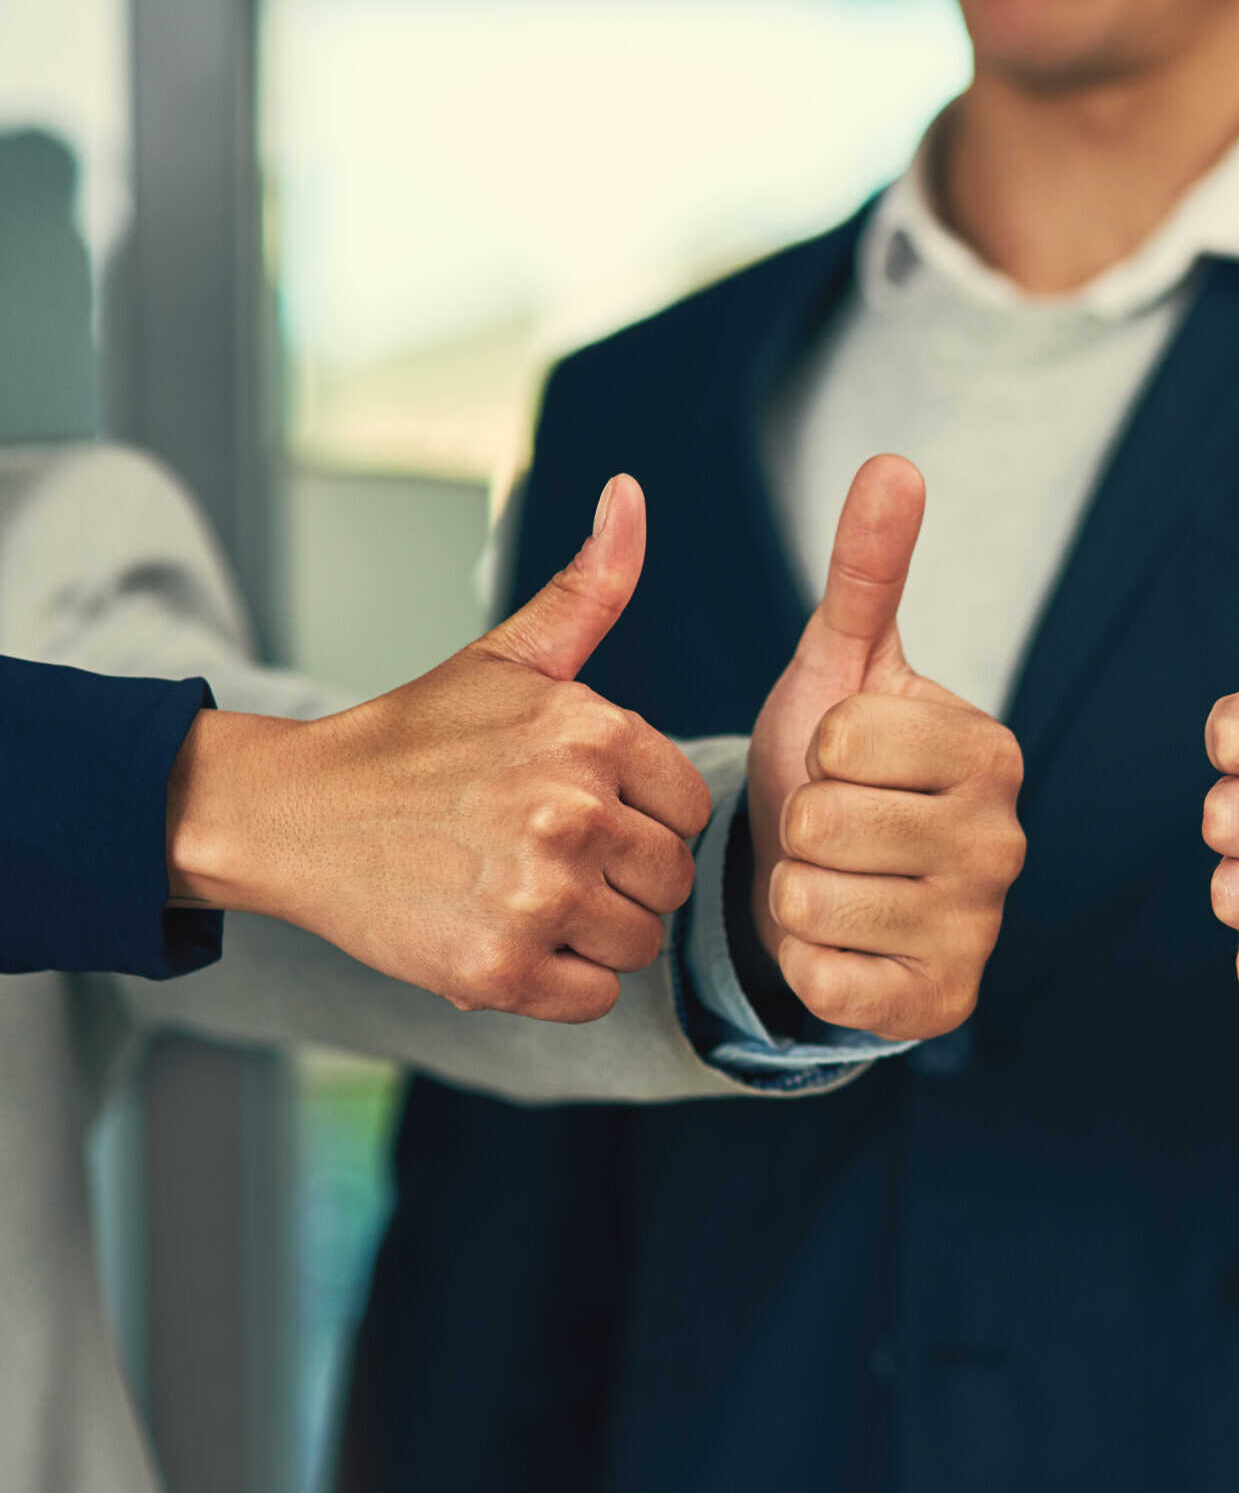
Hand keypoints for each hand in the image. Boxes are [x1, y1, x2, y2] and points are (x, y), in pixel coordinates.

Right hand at [166, 474, 712, 1021]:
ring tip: (521, 895)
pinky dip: (558, 984)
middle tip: (543, 859)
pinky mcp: (498, 970)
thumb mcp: (509, 658)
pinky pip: (593, 998)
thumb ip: (589, 589)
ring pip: (638, 943)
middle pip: (669, 881)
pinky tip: (507, 939)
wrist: (295, 814)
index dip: (640, 819)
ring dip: (592, 935)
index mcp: (593, 732)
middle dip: (621, 880)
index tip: (578, 812)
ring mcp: (537, 894)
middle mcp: (573, 811)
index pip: (689, 810)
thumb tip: (632, 494)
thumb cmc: (416, 739)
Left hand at [746, 454, 1025, 1039]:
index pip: (844, 737)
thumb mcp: (841, 665)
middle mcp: (1005, 841)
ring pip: (810, 899)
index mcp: (991, 750)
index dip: (815, 748)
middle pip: (823, 820)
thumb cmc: (838, 768)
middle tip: (835, 830)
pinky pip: (822, 977)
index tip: (845, 762)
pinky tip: (842, 941)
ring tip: (834, 880)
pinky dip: (807, 959)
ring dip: (796, 893)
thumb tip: (893, 461)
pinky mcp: (941, 1004)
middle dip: (801, 825)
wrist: (835, 884)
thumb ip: (866, 570)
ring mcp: (979, 929)